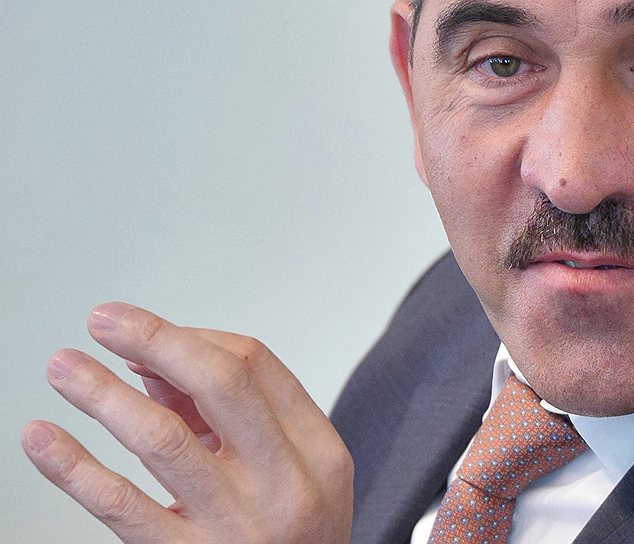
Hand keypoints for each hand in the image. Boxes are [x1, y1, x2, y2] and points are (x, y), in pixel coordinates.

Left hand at [21, 303, 352, 542]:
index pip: (255, 365)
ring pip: (163, 438)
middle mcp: (284, 482)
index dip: (192, 338)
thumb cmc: (292, 539)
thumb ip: (232, 419)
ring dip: (103, 394)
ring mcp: (237, 524)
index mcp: (317, 450)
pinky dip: (74, 468)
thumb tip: (152, 364)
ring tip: (64, 368)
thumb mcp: (291, 475)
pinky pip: (122, 507)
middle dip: (156, 339)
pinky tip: (43, 440)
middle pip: (222, 383)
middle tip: (104, 322)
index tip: (145, 335)